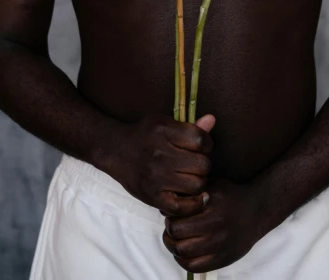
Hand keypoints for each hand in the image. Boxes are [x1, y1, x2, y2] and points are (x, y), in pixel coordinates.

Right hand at [99, 112, 215, 216]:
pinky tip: (194, 196)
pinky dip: (193, 204)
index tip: (202, 146)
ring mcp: (155, 177)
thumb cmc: (145, 134)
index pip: (200, 140)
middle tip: (196, 163)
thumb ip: (190, 125)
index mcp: (163, 131)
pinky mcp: (152, 197)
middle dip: (204, 163)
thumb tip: (212, 120)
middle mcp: (159, 154)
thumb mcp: (165, 123)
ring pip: (196, 185)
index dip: (207, 144)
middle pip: (202, 164)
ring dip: (199, 181)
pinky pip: (182, 207)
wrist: (116, 150)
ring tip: (191, 176)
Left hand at [161, 176, 263, 273]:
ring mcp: (219, 246)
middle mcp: (215, 228)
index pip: (177, 221)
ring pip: (183, 254)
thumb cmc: (231, 195)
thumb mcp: (213, 185)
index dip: (169, 219)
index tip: (171, 215)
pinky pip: (195, 267)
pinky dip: (183, 261)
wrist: (257, 211)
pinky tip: (184, 252)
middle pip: (177, 238)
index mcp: (211, 209)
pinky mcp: (223, 259)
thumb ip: (192, 192)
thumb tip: (170, 202)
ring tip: (176, 239)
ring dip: (173, 247)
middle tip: (172, 227)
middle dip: (169, 232)